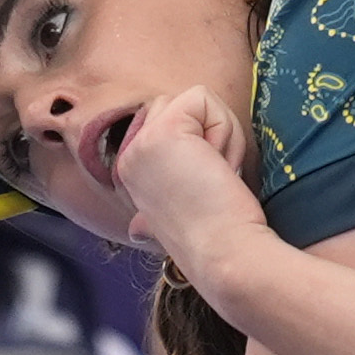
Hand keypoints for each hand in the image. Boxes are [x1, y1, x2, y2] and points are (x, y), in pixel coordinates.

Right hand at [114, 82, 265, 269]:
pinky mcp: (163, 132)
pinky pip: (202, 97)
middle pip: (177, 106)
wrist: (226, 257)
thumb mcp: (172, 218)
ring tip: (217, 174)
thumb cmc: (214, 240)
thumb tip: (138, 229)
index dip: (199, 147)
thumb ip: (150, 217)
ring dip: (220, 132)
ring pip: (191, 100)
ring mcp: (140, 143)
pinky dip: (224, 128)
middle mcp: (127, 157)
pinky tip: (219, 166)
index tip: (206, 189)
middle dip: (211, 134)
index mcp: (130, 174)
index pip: (166, 123)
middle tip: (214, 178)